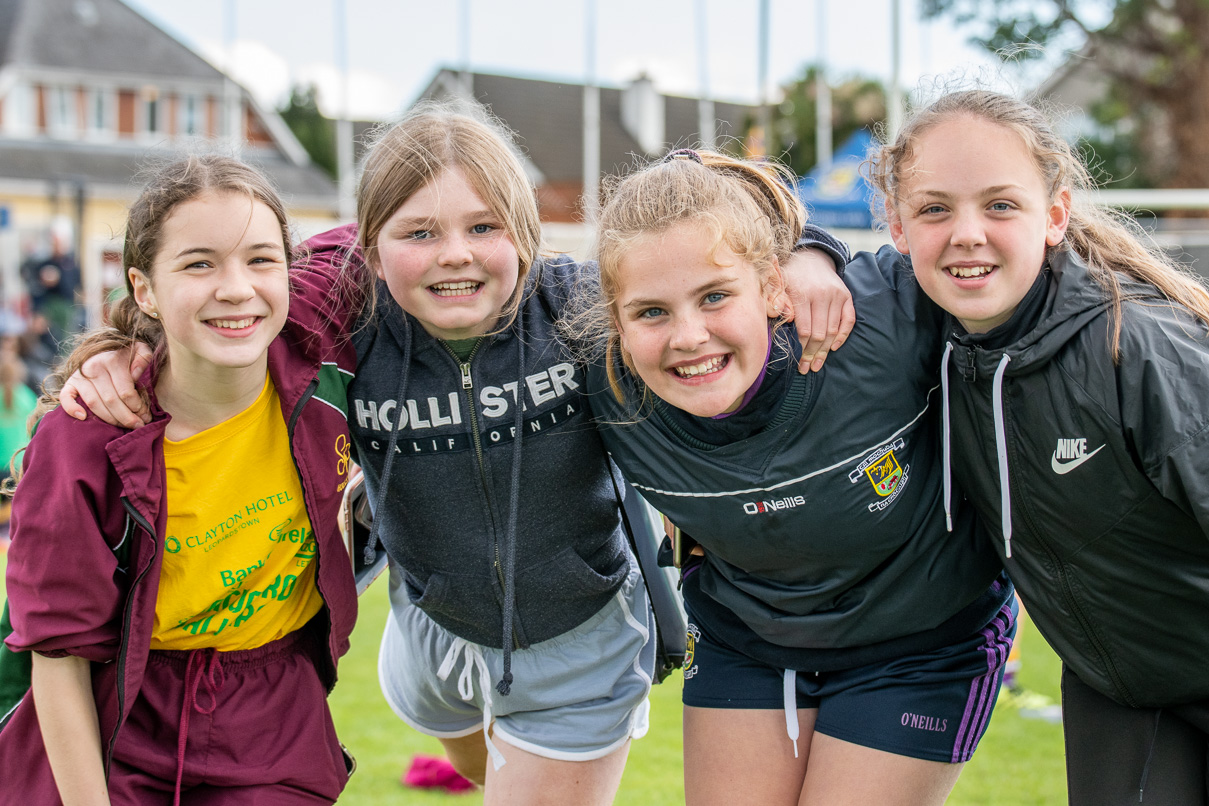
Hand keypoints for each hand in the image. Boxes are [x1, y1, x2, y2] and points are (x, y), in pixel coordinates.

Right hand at [60, 344, 153, 427]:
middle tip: (139, 425)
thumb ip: (144, 358)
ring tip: (125, 426)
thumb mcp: (140, 350)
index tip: (146, 415)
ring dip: (110, 419)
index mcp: (111, 361)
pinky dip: (72, 409)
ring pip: (94, 404)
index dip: (137, 407)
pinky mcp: (70, 383)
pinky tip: (83, 418)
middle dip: (127, 417)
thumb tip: (136, 375)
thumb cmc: (126, 355)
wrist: (105, 349)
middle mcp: (93, 368)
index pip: (125, 391)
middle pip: (111, 400)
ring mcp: (79, 376)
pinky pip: (66, 397)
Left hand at [781, 248, 855, 372]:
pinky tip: (835, 347)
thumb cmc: (790, 276)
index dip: (802, 348)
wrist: (811, 257)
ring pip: (834, 330)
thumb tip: (784, 319)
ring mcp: (837, 295)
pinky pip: (849, 320)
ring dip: (826, 350)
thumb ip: (776, 300)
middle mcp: (822, 294)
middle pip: (820, 333)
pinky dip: (843, 335)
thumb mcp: (777, 284)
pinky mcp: (847, 296)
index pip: (805, 329)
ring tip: (818, 364)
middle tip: (808, 368)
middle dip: (813, 354)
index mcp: (803, 293)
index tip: (798, 362)